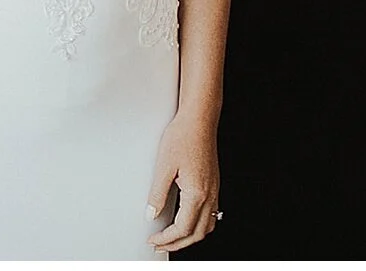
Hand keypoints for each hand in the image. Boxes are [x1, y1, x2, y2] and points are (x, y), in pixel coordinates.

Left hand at [146, 112, 220, 252]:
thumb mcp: (163, 166)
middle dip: (177, 243)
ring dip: (190, 237)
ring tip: (171, 238)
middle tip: (158, 244)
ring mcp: (214, 191)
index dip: (166, 238)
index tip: (153, 240)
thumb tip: (151, 214)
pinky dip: (198, 226)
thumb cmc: (182, 137)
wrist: (198, 121)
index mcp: (197, 193)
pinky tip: (187, 222)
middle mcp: (209, 196)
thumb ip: (157, 194)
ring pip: (206, 227)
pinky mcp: (213, 186)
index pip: (182, 228)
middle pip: (197, 233)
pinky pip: (210, 215)